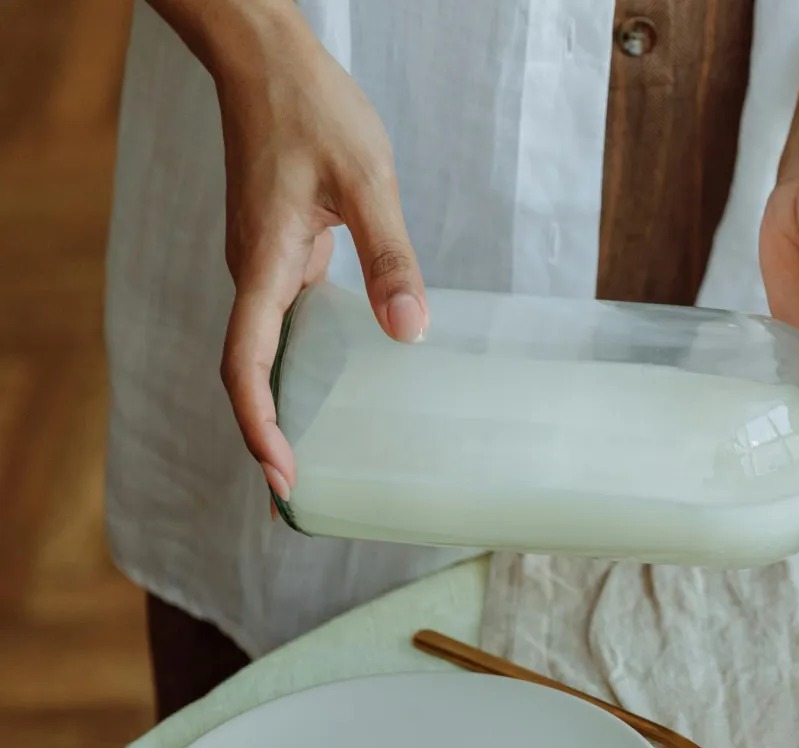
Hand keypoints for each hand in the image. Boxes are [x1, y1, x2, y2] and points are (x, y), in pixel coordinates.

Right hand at [200, 6, 425, 499]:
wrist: (266, 59)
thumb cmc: (313, 110)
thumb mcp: (368, 180)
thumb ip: (390, 257)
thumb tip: (409, 331)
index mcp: (264, 263)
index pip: (246, 364)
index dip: (259, 426)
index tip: (282, 474)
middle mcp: (253, 272)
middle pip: (251, 372)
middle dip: (271, 435)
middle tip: (303, 495)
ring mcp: (262, 264)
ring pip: (265, 350)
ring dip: (285, 405)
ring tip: (319, 459)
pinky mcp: (277, 252)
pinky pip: (282, 323)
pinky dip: (300, 365)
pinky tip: (338, 387)